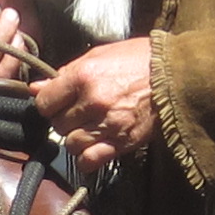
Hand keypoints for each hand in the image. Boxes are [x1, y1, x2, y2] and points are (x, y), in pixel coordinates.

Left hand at [36, 37, 157, 175]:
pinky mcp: (122, 142)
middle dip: (64, 119)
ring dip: (75, 138)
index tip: (57, 102)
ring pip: (70, 144)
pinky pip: (89, 160)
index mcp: (84, 76)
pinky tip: (92, 147)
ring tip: (88, 128)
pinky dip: (86, 158)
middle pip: (57, 124)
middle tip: (78, 113)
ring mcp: (108, 124)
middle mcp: (93, 101)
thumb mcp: (100, 55)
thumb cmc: (140, 60)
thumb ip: (67, 72)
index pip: (44, 102)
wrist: (178, 75)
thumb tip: (36, 87)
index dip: (48, 103)